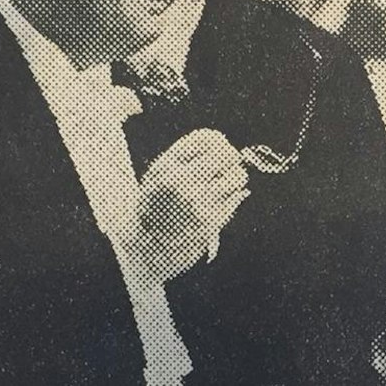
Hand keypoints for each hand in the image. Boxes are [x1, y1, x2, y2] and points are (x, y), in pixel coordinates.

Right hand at [133, 129, 249, 281]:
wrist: (148, 247)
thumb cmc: (155, 207)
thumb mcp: (158, 176)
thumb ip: (185, 157)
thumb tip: (226, 145)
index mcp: (168, 166)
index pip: (208, 138)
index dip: (219, 142)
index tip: (220, 149)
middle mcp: (182, 182)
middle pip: (227, 154)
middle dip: (230, 159)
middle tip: (228, 167)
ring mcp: (199, 201)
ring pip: (237, 176)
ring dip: (235, 178)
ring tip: (224, 186)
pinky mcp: (212, 220)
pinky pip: (235, 198)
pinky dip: (231, 199)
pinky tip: (216, 206)